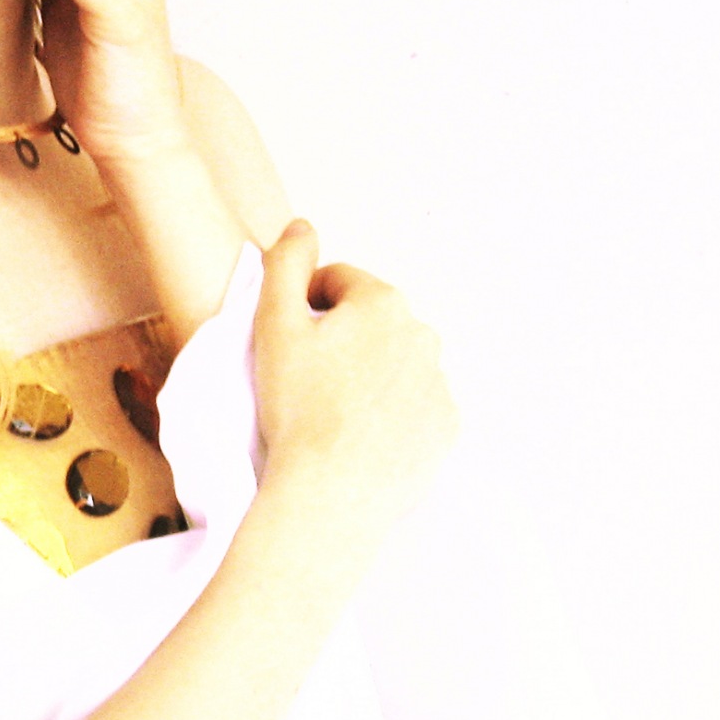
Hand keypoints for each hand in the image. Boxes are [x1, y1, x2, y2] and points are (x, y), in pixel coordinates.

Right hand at [252, 221, 459, 545]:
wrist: (330, 493)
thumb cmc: (296, 409)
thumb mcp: (273, 325)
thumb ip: (285, 264)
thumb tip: (302, 226)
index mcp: (382, 302)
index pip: (339, 282)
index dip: (306, 305)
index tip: (289, 341)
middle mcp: (423, 335)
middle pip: (373, 322)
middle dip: (344, 340)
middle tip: (308, 380)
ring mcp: (439, 383)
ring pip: (396, 364)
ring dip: (370, 375)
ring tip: (334, 412)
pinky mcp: (446, 427)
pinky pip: (416, 407)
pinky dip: (392, 414)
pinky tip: (361, 436)